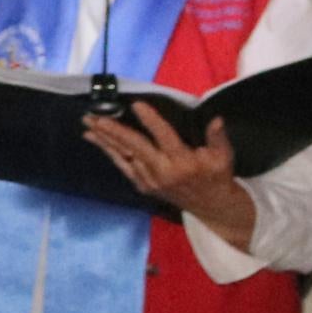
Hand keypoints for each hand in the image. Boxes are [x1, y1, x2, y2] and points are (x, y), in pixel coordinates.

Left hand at [78, 99, 254, 243]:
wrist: (210, 207)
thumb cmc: (216, 176)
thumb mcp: (223, 157)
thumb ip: (218, 137)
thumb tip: (216, 120)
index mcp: (183, 162)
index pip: (164, 137)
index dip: (151, 121)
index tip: (137, 105)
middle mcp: (163, 171)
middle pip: (135, 146)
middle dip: (113, 130)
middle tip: (95, 116)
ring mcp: (150, 180)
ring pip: (123, 155)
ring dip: (104, 139)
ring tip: (88, 124)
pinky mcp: (143, 185)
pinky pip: (122, 165)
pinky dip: (108, 151)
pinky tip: (95, 139)